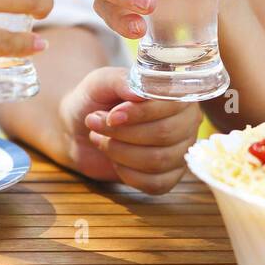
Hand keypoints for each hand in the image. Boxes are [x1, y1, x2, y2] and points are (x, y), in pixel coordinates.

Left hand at [58, 67, 202, 193]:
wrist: (78, 127)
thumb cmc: (94, 99)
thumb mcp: (101, 81)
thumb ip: (120, 80)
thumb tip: (139, 93)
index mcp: (176, 93)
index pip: (171, 105)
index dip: (140, 113)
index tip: (112, 116)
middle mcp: (186, 121)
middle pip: (164, 134)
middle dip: (124, 133)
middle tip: (97, 124)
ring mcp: (179, 151)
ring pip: (158, 160)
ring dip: (120, 152)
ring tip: (100, 138)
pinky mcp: (169, 176)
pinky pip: (156, 183)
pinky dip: (127, 174)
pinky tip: (114, 160)